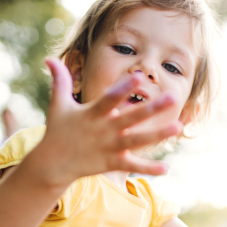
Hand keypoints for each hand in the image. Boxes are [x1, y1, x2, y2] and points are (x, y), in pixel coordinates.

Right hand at [38, 57, 181, 185]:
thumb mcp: (58, 104)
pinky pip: (132, 165)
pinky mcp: (111, 163)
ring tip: (178, 127)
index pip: (110, 99)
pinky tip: (165, 168)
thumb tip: (48, 58)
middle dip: (152, 108)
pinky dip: (147, 168)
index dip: (123, 88)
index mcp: (93, 114)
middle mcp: (104, 130)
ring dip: (157, 134)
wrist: (52, 164)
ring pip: (137, 141)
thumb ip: (60, 81)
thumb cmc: (58, 131)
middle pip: (131, 118)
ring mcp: (109, 147)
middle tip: (172, 97)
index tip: (139, 76)